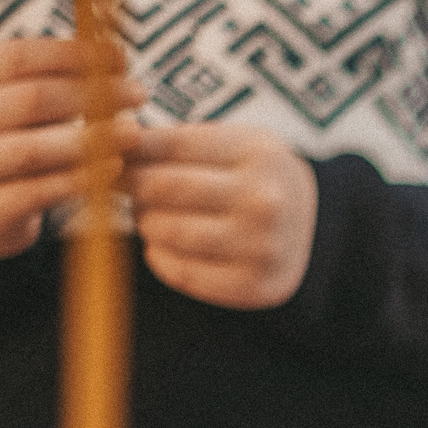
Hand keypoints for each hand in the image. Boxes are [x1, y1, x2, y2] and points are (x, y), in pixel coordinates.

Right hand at [0, 37, 143, 257]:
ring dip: (88, 140)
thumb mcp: (25, 103)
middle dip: (90, 95)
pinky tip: (112, 168)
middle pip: (29, 99)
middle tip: (138, 95)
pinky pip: (37, 192)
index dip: (72, 54)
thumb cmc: (16, 139)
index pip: (18, 57)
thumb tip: (117, 57)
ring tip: (132, 133)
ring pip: (31, 150)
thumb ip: (60, 80)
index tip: (120, 57)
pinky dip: (78, 179)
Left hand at [128, 122, 318, 309]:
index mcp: (257, 154)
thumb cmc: (258, 180)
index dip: (130, 149)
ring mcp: (259, 246)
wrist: (316, 227)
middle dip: (132, 186)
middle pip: (163, 187)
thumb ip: (178, 142)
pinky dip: (160, 258)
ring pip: (167, 231)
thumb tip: (110, 144)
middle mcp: (263, 200)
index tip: (112, 155)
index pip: (170, 144)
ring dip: (145, 223)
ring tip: (149, 217)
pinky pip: (181, 272)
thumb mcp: (233, 145)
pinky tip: (164, 247)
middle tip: (125, 187)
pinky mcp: (252, 285)